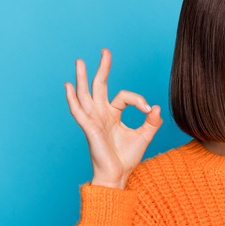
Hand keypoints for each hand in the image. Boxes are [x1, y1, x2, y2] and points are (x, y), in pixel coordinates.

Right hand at [65, 48, 161, 188]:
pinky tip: (68, 86)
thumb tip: (156, 107)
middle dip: (102, 68)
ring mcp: (93, 120)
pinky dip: (72, 99)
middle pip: (99, 86)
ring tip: (80, 61)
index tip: (149, 111)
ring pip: (85, 94)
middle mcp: (101, 114)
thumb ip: (152, 122)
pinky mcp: (89, 128)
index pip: (123, 96)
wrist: (118, 175)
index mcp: (113, 114)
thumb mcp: (144, 136)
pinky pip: (79, 111)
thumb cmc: (127, 158)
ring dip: (82, 78)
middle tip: (105, 51)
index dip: (138, 100)